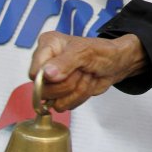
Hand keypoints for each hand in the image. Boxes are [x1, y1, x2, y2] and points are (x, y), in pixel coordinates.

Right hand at [30, 31, 147, 110]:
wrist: (116, 64)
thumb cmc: (102, 52)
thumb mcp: (85, 52)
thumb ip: (65, 62)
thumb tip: (46, 74)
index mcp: (47, 46)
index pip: (35, 72)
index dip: (50, 79)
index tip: (67, 73)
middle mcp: (46, 63)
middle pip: (44, 90)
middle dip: (69, 84)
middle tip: (83, 71)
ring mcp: (52, 80)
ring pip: (55, 101)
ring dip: (77, 90)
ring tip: (85, 75)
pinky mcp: (61, 93)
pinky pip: (64, 105)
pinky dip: (80, 97)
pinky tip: (85, 84)